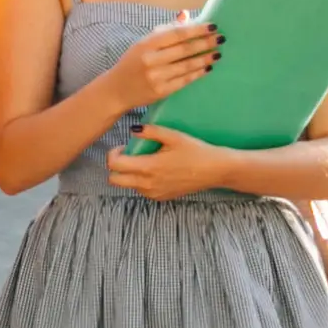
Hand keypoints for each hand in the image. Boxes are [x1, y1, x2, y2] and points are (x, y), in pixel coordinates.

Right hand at [95, 19, 219, 109]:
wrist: (116, 90)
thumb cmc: (132, 63)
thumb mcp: (143, 44)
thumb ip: (164, 30)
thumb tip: (185, 15)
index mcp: (146, 44)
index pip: (176, 34)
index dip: (196, 30)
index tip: (212, 26)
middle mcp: (151, 60)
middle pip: (184, 49)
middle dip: (205, 43)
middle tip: (220, 39)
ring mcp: (156, 77)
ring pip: (187, 65)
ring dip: (205, 59)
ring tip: (217, 53)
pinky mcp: (161, 91)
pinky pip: (184, 80)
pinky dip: (198, 73)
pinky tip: (207, 68)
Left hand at [101, 123, 233, 201]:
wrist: (215, 170)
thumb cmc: (195, 151)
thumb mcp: (173, 136)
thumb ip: (151, 132)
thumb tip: (133, 130)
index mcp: (148, 167)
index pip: (114, 166)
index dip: (113, 154)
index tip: (122, 147)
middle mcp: (148, 184)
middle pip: (115, 180)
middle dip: (116, 167)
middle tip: (127, 155)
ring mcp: (154, 193)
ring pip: (128, 186)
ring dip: (128, 174)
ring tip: (144, 161)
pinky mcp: (161, 198)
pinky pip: (141, 191)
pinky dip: (140, 181)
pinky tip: (154, 170)